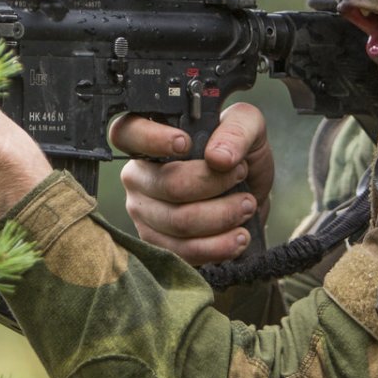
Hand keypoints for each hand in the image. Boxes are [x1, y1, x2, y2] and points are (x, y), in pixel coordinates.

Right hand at [111, 102, 272, 265]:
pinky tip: (239, 236)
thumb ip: (237, 130)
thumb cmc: (240, 155)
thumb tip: (217, 158)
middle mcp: (138, 175)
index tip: (186, 144)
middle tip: (241, 176)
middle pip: (168, 185)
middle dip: (213, 184)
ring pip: (180, 222)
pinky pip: (184, 251)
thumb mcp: (249, 127)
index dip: (152, 139)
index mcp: (149, 139)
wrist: (250, 196)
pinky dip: (219, 246)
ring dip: (223, 216)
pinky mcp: (158, 244)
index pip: (127, 134)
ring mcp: (144, 212)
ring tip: (247, 206)